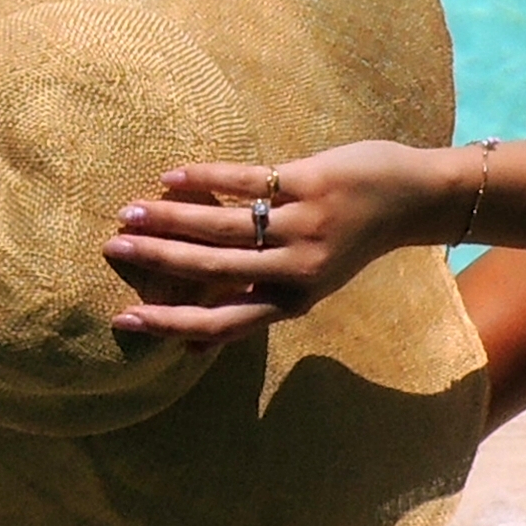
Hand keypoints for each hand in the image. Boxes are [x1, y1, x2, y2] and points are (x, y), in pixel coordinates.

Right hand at [101, 140, 451, 346]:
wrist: (412, 200)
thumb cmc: (349, 244)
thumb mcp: (307, 287)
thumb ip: (255, 306)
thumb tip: (196, 349)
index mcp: (292, 300)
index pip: (221, 323)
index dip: (170, 322)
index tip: (125, 318)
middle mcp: (296, 270)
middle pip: (213, 269)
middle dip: (158, 259)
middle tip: (113, 247)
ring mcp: (303, 226)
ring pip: (222, 224)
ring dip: (171, 217)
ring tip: (131, 210)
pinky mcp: (310, 183)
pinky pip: (247, 181)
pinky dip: (206, 177)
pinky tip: (173, 176)